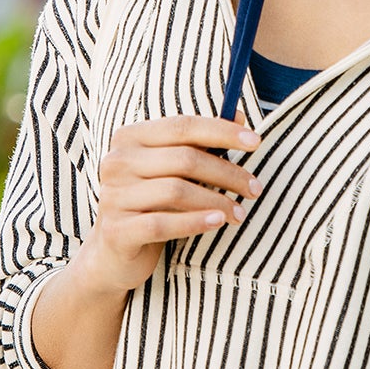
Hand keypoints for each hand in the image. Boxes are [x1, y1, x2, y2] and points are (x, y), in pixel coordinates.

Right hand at [76, 108, 261, 294]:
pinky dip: (195, 222)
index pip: (183, 126)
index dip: (222, 131)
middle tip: (255, 189)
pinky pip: (163, 224)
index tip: (256, 142)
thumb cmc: (152, 202)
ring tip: (240, 212)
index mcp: (130, 137)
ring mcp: (113, 196)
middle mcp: (117, 162)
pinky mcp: (116, 230)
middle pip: (184, 159)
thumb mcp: (174, 170)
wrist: (114, 252)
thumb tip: (240, 117)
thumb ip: (202, 143)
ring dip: (217, 201)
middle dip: (227, 173)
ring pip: (177, 191)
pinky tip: (218, 222)